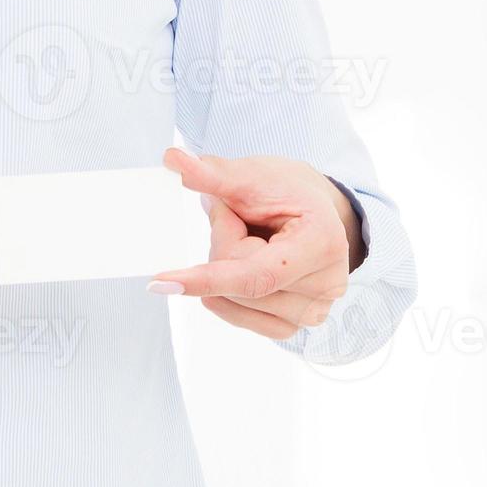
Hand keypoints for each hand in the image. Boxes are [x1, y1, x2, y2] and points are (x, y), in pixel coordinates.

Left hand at [148, 147, 361, 340]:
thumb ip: (214, 173)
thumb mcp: (252, 175)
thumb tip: (173, 159)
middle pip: (237, 284)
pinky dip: (226, 290)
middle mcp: (325, 286)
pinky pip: (234, 314)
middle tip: (241, 219)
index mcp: (323, 244)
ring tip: (254, 241)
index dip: (207, 278)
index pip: (256, 275)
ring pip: (229, 301)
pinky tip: (248, 265)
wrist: (311, 210)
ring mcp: (311, 313)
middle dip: (223, 245)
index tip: (161, 282)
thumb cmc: (286, 191)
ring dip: (225, 268)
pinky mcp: (292, 326)